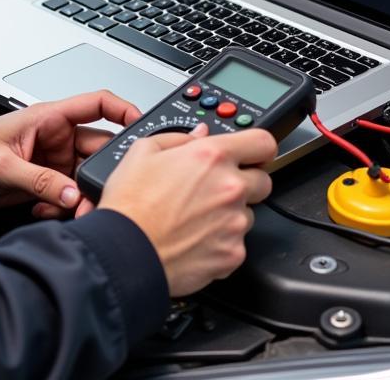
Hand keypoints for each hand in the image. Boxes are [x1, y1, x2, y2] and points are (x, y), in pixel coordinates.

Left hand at [0, 90, 140, 216]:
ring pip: (86, 179)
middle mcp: (57, 138)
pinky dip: (63, 207)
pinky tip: (43, 210)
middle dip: (101, 175)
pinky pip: (69, 196)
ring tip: (65, 209)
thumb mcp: (1, 166)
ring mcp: (54, 162)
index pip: (98, 104)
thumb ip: (39, 180)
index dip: (124, 110)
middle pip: (99, 150)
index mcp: (50, 118)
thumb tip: (72, 194)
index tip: (144, 126)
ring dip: (81, 197)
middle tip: (96, 196)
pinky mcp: (47, 183)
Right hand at [98, 124, 275, 296]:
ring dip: (231, 213)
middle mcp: (230, 187)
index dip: (258, 146)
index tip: (253, 153)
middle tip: (216, 188)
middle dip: (245, 181)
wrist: (126, 251)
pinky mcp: (233, 254)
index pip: (263, 142)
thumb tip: (199, 134)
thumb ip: (178, 138)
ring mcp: (235, 223)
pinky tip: (195, 238)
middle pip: (263, 180)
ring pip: (249, 214)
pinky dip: (221, 241)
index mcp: (212, 156)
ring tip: (196, 217)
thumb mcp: (143, 151)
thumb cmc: (131, 204)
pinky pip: (237, 243)